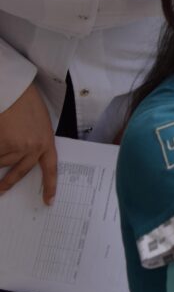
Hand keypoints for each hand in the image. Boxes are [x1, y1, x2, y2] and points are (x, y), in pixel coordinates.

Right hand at [0, 83, 57, 203]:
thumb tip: (19, 159)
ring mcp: (16, 147)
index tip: (49, 201)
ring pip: (1, 162)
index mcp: (46, 140)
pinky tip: (0, 132)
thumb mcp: (37, 122)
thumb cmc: (25, 102)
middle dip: (7, 182)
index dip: (50, 185)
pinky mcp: (2, 145)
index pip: (50, 168)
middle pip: (19, 171)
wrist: (13, 90)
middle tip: (1, 190)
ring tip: (3, 133)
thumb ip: (33, 141)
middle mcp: (33, 147)